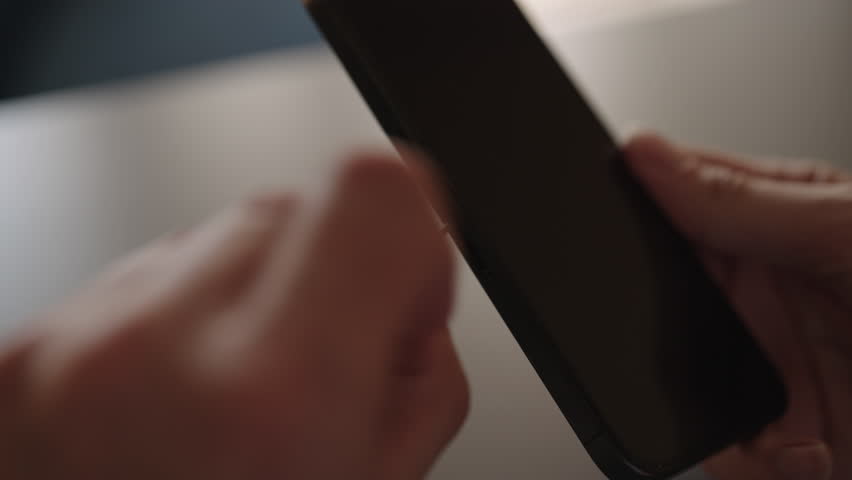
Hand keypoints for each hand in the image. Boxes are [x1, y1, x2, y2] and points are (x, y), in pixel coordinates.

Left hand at [0, 151, 468, 479]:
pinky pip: (140, 287)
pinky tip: (170, 416)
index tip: (407, 280)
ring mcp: (65, 348)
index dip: (413, 226)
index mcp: (270, 403)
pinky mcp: (16, 354)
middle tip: (311, 381)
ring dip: (244, 308)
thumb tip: (404, 300)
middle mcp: (149, 353)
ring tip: (229, 411)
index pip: (374, 191)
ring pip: (211, 243)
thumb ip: (415, 380)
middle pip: (287, 210)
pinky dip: (178, 332)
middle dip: (326, 280)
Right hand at [626, 135, 851, 479]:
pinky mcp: (776, 436)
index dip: (640, 215)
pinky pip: (718, 447)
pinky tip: (802, 448)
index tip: (621, 231)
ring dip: (717, 407)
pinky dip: (748, 459)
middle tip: (725, 338)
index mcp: (779, 224)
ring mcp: (767, 366)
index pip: (676, 204)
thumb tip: (647, 156)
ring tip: (786, 413)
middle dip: (671, 326)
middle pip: (665, 301)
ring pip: (678, 380)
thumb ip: (746, 200)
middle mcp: (764, 294)